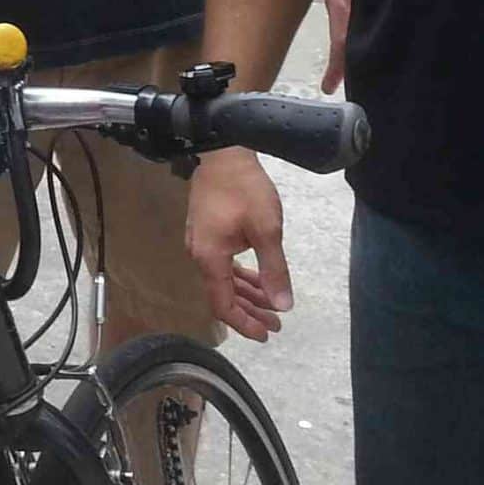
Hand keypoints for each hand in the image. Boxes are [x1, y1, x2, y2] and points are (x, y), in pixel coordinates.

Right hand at [186, 150, 293, 341]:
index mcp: (210, 259)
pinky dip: (240, 275)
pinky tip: (256, 277)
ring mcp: (201, 242)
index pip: (223, 305)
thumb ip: (274, 270)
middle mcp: (200, 255)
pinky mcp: (207, 231)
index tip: (267, 334)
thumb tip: (283, 305)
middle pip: (223, 295)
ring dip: (248, 293)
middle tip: (276, 323)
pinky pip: (223, 263)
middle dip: (251, 311)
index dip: (245, 323)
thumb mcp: (267, 230)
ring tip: (273, 304)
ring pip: (224, 279)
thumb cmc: (244, 190)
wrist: (223, 151)